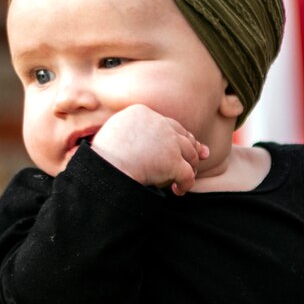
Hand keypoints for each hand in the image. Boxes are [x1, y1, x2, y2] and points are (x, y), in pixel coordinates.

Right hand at [92, 105, 207, 194]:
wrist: (104, 167)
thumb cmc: (102, 155)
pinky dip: (186, 184)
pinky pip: (188, 174)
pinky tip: (179, 191)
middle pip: (183, 135)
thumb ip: (130, 131)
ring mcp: (168, 141)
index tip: (187, 142)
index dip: (178, 135)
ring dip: (190, 167)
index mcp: (142, 112)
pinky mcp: (173, 161)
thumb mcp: (113, 133)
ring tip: (183, 179)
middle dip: (193, 147)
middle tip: (201, 157)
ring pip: (190, 154)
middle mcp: (159, 122)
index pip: (168, 123)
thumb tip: (139, 141)